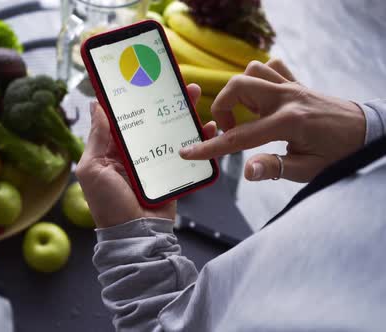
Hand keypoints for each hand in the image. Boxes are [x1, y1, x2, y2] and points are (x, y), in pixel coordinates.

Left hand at [76, 85, 217, 228]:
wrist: (135, 235)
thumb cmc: (108, 205)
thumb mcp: (92, 169)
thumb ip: (97, 138)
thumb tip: (96, 106)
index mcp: (112, 149)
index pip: (122, 116)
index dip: (131, 97)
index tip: (140, 76)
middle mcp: (134, 152)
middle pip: (150, 119)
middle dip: (162, 98)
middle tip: (174, 80)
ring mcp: (154, 161)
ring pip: (170, 130)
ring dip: (182, 111)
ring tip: (194, 93)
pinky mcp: (172, 172)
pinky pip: (186, 151)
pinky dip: (198, 138)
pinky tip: (206, 126)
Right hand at [179, 59, 365, 182]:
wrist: (366, 133)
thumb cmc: (338, 154)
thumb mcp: (308, 170)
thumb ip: (275, 168)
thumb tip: (246, 171)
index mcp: (288, 122)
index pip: (239, 137)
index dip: (210, 147)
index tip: (189, 152)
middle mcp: (287, 98)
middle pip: (238, 86)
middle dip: (222, 108)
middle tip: (229, 129)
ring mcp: (292, 86)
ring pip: (252, 71)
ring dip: (240, 91)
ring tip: (245, 114)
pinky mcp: (297, 83)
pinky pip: (271, 66)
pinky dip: (260, 77)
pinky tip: (261, 98)